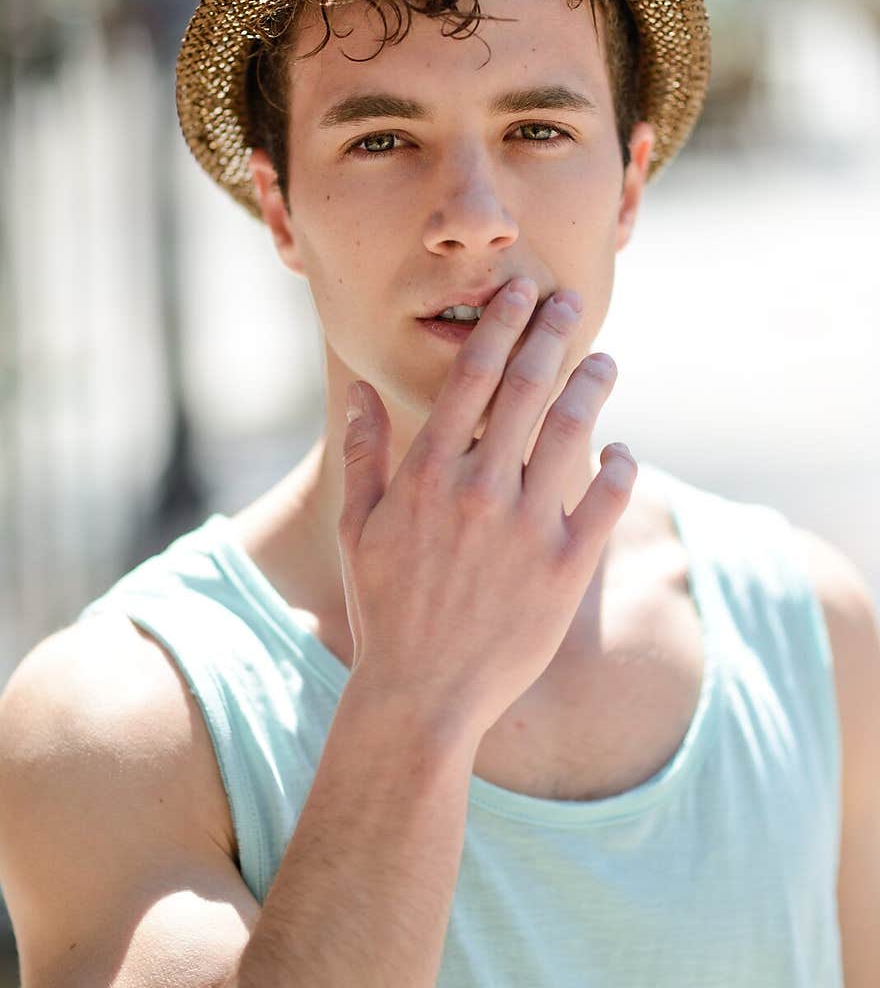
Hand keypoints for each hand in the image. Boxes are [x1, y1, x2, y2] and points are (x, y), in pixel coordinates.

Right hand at [337, 277, 636, 739]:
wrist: (422, 694)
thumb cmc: (385, 611)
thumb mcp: (359, 530)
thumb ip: (363, 456)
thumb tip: (361, 394)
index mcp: (429, 474)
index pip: (472, 377)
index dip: (500, 325)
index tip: (519, 293)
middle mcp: (481, 489)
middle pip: (527, 387)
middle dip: (551, 332)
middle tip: (570, 300)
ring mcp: (528, 527)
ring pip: (573, 430)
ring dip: (593, 385)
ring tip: (605, 361)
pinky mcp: (568, 567)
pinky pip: (608, 498)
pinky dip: (621, 466)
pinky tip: (622, 449)